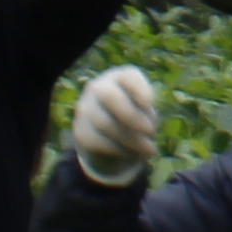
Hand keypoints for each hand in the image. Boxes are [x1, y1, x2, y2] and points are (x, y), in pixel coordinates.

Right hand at [68, 65, 159, 183]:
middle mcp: (99, 88)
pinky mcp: (80, 131)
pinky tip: (132, 154)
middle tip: (151, 132)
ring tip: (149, 149)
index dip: (139, 89)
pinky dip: (118, 150)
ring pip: (105, 123)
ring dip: (131, 140)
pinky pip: (98, 142)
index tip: (150, 104)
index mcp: (120, 77)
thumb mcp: (145, 111)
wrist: (110, 138)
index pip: (129, 77)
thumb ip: (145, 114)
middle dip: (132, 116)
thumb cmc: (136, 117)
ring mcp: (86, 108)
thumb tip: (144, 128)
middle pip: (110, 97)